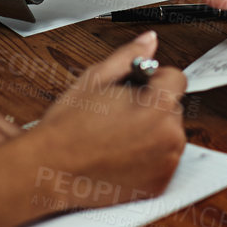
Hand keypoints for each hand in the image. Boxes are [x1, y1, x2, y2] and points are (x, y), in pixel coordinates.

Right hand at [33, 33, 186, 209]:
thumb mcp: (95, 79)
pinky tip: (120, 155)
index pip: (177, 79)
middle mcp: (169, 137)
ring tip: (117, 136)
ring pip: (168, 134)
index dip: (154, 79)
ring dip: (151, 132)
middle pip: (173, 107)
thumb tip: (149, 41)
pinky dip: (147, 157)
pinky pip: (162, 161)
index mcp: (158, 106)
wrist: (50, 170)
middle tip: (119, 113)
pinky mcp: (158, 185)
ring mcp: (166, 164)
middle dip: (152, 106)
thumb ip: (129, 56)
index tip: (136, 87)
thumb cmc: (68, 128)